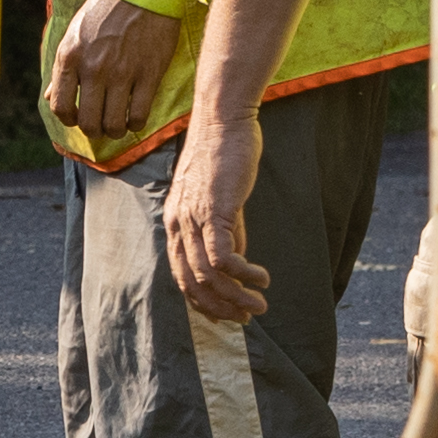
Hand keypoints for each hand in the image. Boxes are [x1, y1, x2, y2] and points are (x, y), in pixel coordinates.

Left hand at [42, 0, 181, 157]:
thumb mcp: (75, 33)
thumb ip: (62, 67)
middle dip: (94, 130)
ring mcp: (122, 73)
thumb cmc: (106, 8)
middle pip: (88, 122)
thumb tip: (49, 96)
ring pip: (114, 124)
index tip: (78, 117)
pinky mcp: (149, 74)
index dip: (68, 119)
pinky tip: (135, 117)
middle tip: (101, 124)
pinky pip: (139, 115)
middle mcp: (93, 68)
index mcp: (70, 57)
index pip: (60, 106)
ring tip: (119, 124)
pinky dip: (136, 124)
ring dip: (115, 131)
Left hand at [163, 110, 269, 324]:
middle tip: (247, 317)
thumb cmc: (225, 155)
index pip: (181, 276)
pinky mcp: (215, 211)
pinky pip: (223, 257)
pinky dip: (243, 274)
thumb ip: (227, 230)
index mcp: (175, 224)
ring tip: (260, 305)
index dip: (203, 301)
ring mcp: (194, 219)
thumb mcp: (222, 200)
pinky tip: (262, 278)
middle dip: (220, 307)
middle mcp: (178, 225)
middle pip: (192, 283)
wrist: (224, 121)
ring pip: (208, 276)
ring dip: (236, 297)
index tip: (227, 313)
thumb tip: (236, 260)